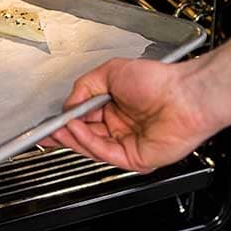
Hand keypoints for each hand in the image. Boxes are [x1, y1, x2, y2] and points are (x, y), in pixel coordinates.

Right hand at [40, 57, 213, 172]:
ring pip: (91, 146)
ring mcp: (127, 143)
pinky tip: (75, 129)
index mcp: (115, 108)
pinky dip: (87, 141)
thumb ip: (84, 87)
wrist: (186, 94)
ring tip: (57, 128)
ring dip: (72, 137)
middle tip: (45, 132)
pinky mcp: (134, 158)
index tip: (49, 121)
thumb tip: (68, 104)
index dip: (65, 120)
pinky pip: (104, 152)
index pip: (83, 119)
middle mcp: (120, 127)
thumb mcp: (110, 72)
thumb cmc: (159, 80)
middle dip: (62, 134)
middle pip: (84, 136)